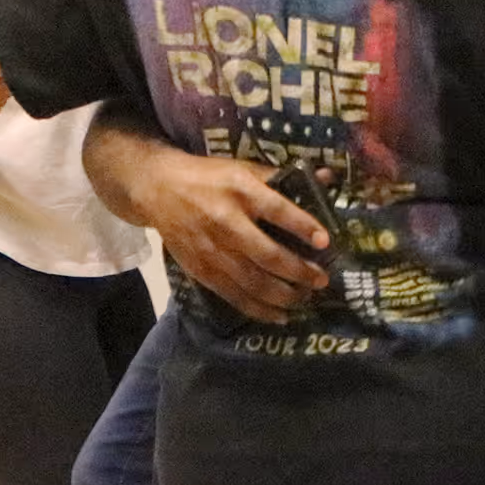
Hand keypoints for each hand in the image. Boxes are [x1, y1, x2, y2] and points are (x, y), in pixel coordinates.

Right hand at [132, 146, 333, 323]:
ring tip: (306, 298)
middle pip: (268, 255)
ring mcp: (212, 250)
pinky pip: (234, 296)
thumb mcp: (243, 168)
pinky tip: (280, 316)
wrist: (158, 190)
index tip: (325, 242)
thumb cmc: (209, 177)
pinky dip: (259, 310)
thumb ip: (282, 178)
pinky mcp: (202, 270)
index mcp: (240, 191)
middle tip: (322, 279)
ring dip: (284, 295)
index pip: (277, 210)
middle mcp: (226, 222)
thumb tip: (327, 178)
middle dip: (299, 271)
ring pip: (253, 282)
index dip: (303, 226)